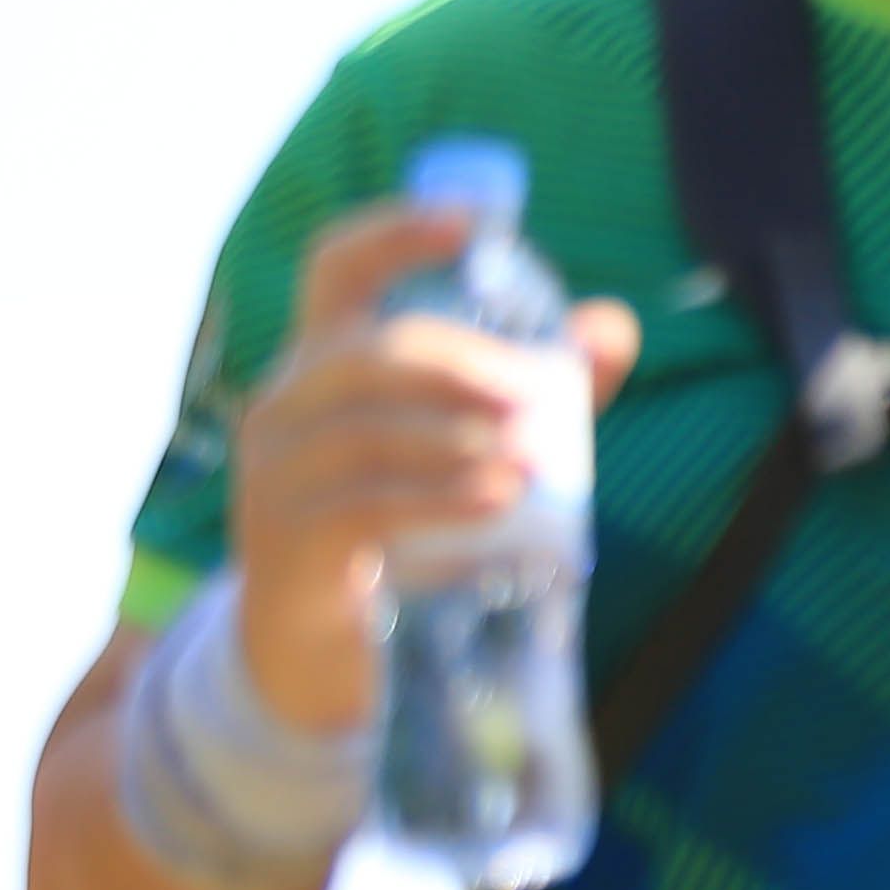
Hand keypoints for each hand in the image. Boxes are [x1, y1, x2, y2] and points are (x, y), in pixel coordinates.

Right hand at [232, 202, 644, 733]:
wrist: (312, 663)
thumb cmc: (394, 544)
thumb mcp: (457, 460)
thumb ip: (536, 397)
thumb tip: (613, 325)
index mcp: (318, 372)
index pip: (336, 271)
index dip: (395, 235)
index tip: (472, 225)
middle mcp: (281, 410)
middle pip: (365, 351)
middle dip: (458, 361)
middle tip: (539, 391)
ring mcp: (275, 479)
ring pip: (365, 431)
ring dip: (458, 436)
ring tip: (535, 456)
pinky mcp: (292, 547)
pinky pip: (367, 508)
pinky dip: (441, 498)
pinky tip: (502, 499)